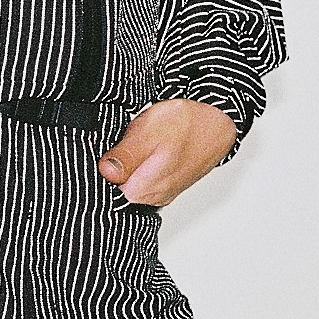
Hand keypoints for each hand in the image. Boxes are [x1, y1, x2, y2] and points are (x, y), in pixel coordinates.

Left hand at [98, 99, 236, 205]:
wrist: (218, 120)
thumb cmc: (187, 124)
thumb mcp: (147, 134)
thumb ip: (124, 157)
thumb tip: (105, 172)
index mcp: (142, 190)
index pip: (103, 190)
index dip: (100, 169)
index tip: (111, 152)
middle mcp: (152, 197)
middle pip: (115, 187)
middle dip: (115, 165)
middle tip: (129, 143)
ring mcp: (161, 193)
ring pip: (129, 181)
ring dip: (130, 162)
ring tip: (143, 143)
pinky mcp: (167, 185)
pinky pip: (143, 178)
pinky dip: (142, 163)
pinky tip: (150, 148)